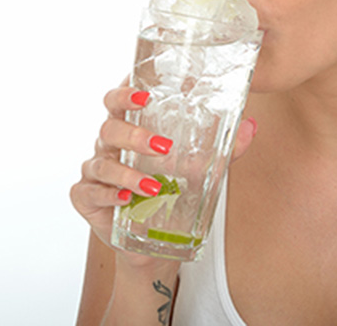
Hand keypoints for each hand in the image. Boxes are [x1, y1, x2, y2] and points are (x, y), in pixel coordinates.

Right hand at [70, 85, 257, 259]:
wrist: (152, 243)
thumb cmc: (170, 194)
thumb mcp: (200, 171)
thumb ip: (224, 150)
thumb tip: (250, 126)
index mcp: (130, 128)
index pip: (119, 100)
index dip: (125, 92)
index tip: (144, 92)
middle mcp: (109, 145)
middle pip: (109, 126)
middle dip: (134, 134)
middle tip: (163, 146)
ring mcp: (95, 170)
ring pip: (103, 161)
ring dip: (128, 173)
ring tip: (154, 186)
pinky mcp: (86, 197)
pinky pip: (90, 190)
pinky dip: (109, 194)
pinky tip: (126, 200)